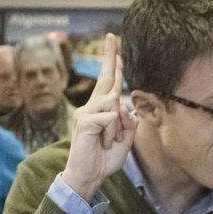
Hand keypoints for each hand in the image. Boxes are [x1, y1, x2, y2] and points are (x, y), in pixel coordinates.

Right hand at [61, 33, 136, 201]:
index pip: (108, 84)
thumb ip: (129, 124)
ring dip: (117, 128)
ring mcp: (85, 113)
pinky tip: (104, 141)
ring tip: (108, 142)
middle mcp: (91, 107)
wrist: (88, 176)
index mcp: (101, 110)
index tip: (116, 49)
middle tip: (112, 37)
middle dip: (110, 57)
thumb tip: (127, 108)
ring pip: (113, 104)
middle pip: (105, 78)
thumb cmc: (104, 160)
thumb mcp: (124, 142)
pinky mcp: (84, 121)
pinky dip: (112, 132)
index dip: (114, 66)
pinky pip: (109, 117)